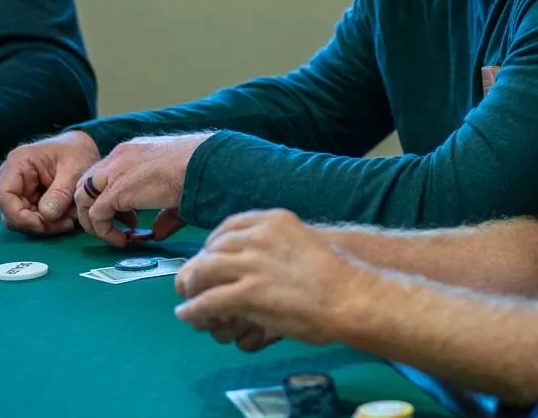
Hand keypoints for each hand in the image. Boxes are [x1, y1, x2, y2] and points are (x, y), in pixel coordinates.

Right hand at [0, 131, 99, 235]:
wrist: (82, 147)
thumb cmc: (77, 151)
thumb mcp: (75, 168)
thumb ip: (61, 192)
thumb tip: (47, 216)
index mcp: (17, 164)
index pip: (3, 197)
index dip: (18, 216)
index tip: (43, 224)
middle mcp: (12, 179)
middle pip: (10, 213)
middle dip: (37, 223)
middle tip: (66, 224)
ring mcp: (20, 190)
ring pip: (21, 219)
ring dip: (45, 225)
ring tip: (70, 219)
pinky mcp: (29, 199)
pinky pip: (33, 217)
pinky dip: (49, 222)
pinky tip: (68, 217)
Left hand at [72, 133, 211, 246]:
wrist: (204, 164)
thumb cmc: (199, 170)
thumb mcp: (174, 187)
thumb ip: (162, 211)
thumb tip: (157, 232)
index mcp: (133, 151)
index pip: (106, 172)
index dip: (109, 196)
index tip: (129, 216)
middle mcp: (118, 157)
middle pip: (87, 183)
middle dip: (94, 208)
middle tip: (115, 226)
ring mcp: (114, 172)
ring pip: (82, 198)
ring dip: (93, 221)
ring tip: (113, 236)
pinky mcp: (116, 191)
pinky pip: (96, 215)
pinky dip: (104, 231)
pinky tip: (122, 240)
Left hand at [175, 209, 367, 346]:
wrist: (351, 296)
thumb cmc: (339, 275)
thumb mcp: (307, 242)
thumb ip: (282, 244)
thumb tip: (265, 261)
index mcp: (275, 221)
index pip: (229, 226)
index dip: (212, 243)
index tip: (208, 256)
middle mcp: (259, 236)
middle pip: (212, 249)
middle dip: (197, 266)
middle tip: (191, 283)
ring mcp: (252, 264)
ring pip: (203, 272)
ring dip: (190, 288)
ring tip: (187, 301)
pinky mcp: (248, 293)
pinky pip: (208, 302)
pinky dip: (193, 310)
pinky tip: (189, 316)